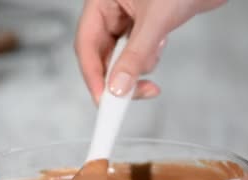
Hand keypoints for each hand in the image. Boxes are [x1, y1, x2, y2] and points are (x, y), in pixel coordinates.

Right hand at [75, 0, 225, 103]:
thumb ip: (136, 55)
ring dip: (137, 65)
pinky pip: (137, 53)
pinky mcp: (144, 25)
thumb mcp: (156, 20)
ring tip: (156, 50)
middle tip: (130, 96)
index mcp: (101, 1)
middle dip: (118, 77)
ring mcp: (127, 18)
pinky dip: (148, 58)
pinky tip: (161, 43)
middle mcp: (110, 10)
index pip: (86, 45)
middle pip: (101, 55)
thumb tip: (119, 87)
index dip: (93, 76)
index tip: (104, 101)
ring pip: (120, 57)